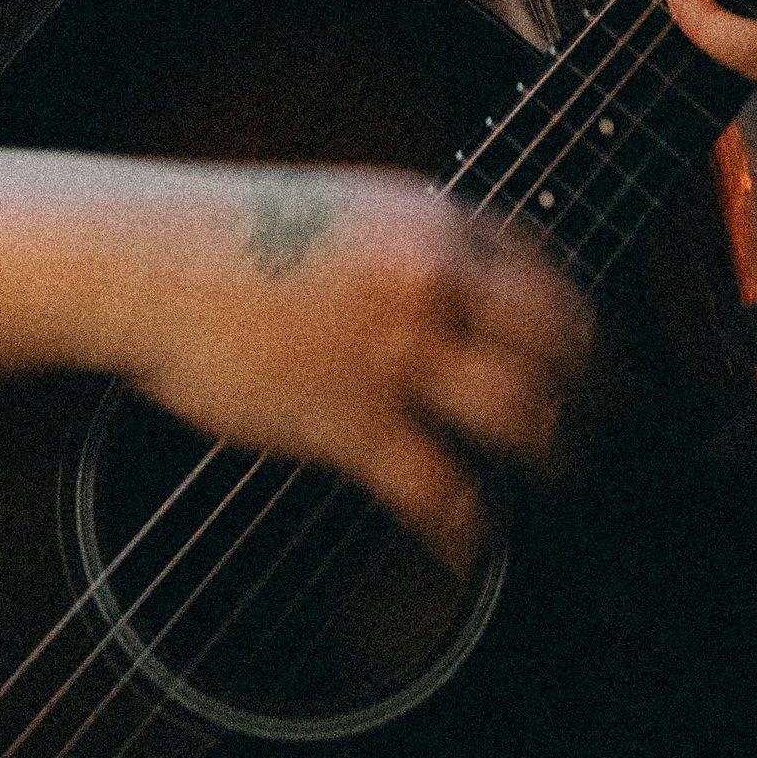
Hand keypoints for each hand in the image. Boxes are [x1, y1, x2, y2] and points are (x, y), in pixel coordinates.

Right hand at [118, 168, 594, 574]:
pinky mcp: (356, 419)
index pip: (553, 272)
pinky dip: (472, 531)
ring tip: (559, 486)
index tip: (603, 360)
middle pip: (565, 347)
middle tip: (613, 431)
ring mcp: (400, 351)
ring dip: (557, 462)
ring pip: (528, 420)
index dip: (591, 326)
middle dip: (602, 396)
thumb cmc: (226, 233)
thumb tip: (456, 287)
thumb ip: (411, 243)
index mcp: (434, 218)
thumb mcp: (345, 207)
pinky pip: (446, 491)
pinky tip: (472, 550)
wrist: (142, 259)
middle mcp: (436, 279)